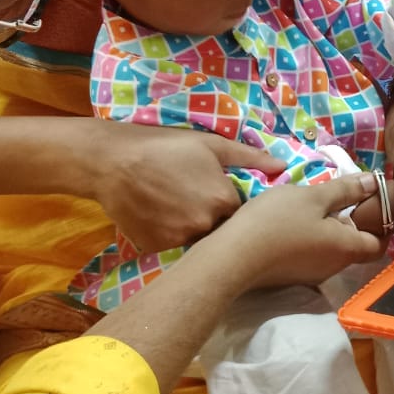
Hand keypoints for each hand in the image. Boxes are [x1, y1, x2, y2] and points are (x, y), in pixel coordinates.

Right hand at [92, 124, 287, 250]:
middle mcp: (205, 226)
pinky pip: (173, 248)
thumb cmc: (164, 146)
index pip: (242, 214)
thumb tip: (282, 166)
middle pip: (221, 230)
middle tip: (195, 199)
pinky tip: (160, 216)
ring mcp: (179, 240)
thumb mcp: (211, 145)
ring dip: (193, 229)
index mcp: (224, 201)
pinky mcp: (156, 248)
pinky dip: (170, 236)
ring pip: (197, 241)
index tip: (219, 194)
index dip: (232, 205)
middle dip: (214, 219)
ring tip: (176, 207)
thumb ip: (250, 158)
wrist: (111, 161)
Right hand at [234, 175, 384, 287]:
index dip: (381, 225)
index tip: (369, 204)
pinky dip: (308, 241)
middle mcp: (335, 267)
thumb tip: (374, 183)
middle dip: (350, 223)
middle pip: (354, 247)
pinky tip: (289, 224)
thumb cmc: (278, 221)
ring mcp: (312, 275)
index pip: (380, 244)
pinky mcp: (291, 277)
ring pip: (330, 251)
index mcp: (347, 248)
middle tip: (335, 199)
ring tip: (308, 208)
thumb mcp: (313, 197)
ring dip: (326, 231)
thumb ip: (345, 190)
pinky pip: (310, 256)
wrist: (233, 256)